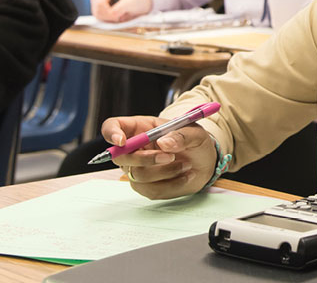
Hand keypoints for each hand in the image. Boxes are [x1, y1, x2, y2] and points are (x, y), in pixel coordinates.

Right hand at [91, 0, 152, 21]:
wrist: (136, 2)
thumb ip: (121, 8)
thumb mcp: (131, 3)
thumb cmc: (134, 0)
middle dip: (108, 17)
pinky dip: (106, 19)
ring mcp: (96, 0)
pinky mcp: (96, 8)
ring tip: (118, 15)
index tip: (118, 17)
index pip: (100, 4)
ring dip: (107, 19)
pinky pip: (98, 18)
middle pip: (97, 10)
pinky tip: (114, 16)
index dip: (108, 13)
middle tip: (119, 17)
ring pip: (97, 15)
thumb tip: (112, 13)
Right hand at [101, 115, 216, 199]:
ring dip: (165, 171)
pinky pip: (151, 190)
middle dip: (145, 158)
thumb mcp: (195, 133)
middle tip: (170, 157)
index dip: (111, 133)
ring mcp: (137, 169)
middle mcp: (133, 149)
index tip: (122, 141)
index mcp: (139, 128)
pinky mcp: (146, 187)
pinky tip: (186, 175)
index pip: (112, 126)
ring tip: (187, 165)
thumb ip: (182, 135)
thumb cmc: (194, 142)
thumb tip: (164, 143)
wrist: (205, 163)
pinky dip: (172, 184)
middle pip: (120, 157)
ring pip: (138, 175)